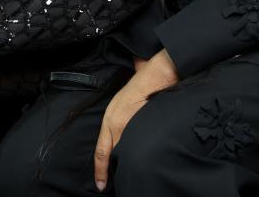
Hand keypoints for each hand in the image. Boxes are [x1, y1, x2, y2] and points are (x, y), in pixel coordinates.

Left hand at [93, 49, 178, 191]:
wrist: (157, 74)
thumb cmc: (143, 81)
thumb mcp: (124, 98)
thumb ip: (121, 112)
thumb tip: (123, 113)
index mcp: (110, 119)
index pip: (101, 151)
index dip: (100, 170)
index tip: (100, 185)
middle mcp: (116, 124)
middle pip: (113, 154)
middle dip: (117, 165)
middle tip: (118, 177)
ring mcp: (129, 125)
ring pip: (125, 150)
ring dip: (130, 156)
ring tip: (135, 163)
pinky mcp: (141, 125)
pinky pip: (139, 143)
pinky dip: (142, 148)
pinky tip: (147, 151)